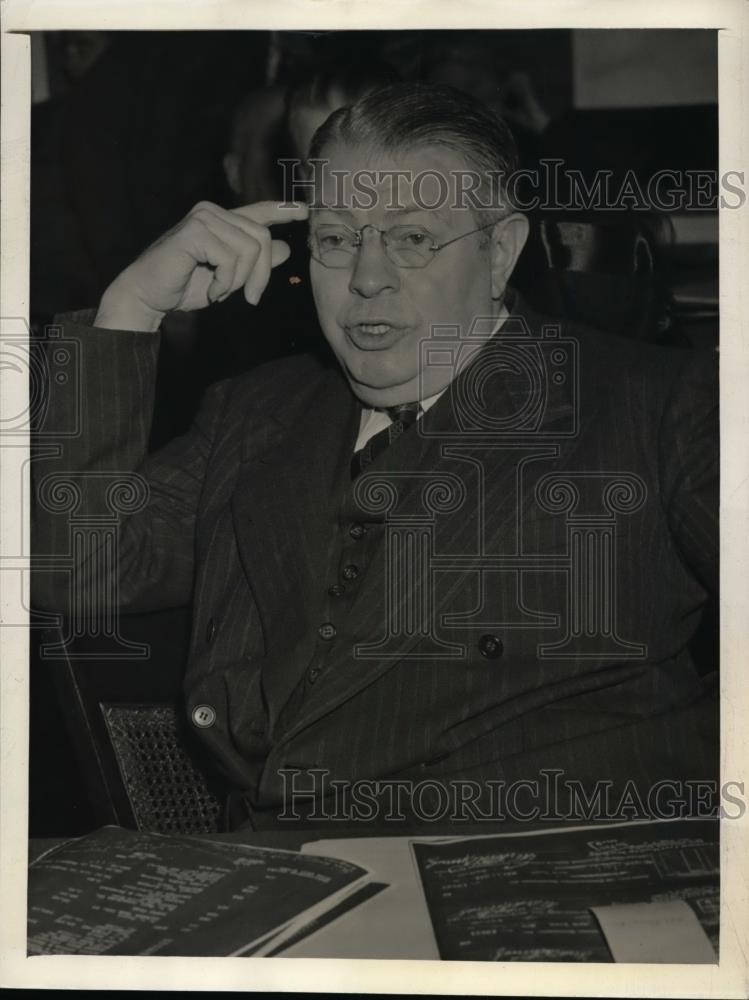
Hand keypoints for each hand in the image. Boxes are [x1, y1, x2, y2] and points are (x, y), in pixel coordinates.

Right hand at [95, 200, 308, 331]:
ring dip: (240, 280)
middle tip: (250, 298)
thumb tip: (283, 247)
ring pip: (250, 249)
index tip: (305, 211)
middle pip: (262, 238)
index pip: (258, 211)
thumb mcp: (228, 277)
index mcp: (221, 221)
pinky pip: (231, 259)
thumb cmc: (184, 286)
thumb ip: (253, 261)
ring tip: (221, 292)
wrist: (148, 295)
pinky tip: (212, 291)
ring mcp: (203, 218)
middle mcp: (212, 212)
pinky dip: (226, 283)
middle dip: (261, 274)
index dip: (283, 210)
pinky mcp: (195, 231)